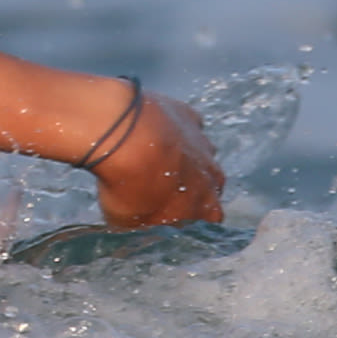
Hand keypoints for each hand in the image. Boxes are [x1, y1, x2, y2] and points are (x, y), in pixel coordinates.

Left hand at [86, 89, 226, 229]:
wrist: (125, 135)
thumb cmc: (127, 185)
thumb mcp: (127, 221)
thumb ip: (142, 222)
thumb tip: (138, 221)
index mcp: (204, 206)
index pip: (210, 218)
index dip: (190, 218)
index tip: (169, 216)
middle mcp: (212, 174)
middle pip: (211, 185)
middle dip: (193, 187)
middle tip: (163, 187)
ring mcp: (202, 142)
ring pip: (202, 153)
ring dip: (186, 157)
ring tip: (157, 157)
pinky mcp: (188, 115)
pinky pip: (188, 124)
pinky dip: (175, 129)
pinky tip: (154, 130)